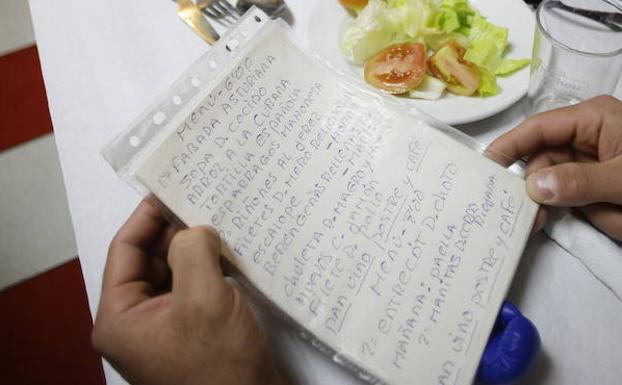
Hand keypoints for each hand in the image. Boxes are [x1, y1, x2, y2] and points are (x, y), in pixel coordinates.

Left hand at [92, 200, 285, 384]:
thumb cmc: (220, 364)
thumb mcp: (203, 299)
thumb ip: (192, 252)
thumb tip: (195, 231)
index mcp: (120, 319)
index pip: (125, 252)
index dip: (145, 217)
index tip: (167, 190)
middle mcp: (136, 323)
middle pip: (148, 261)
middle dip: (173, 232)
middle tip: (198, 202)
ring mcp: (165, 327)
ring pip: (173, 273)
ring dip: (192, 249)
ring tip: (215, 221)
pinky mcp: (192, 331)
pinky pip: (192, 288)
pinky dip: (206, 268)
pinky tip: (226, 252)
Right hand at [487, 95, 621, 240]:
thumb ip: (580, 181)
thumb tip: (533, 187)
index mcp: (593, 119)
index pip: (538, 128)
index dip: (509, 145)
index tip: (483, 168)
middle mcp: (586, 137)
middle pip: (540, 156)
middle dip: (530, 183)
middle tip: (521, 214)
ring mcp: (588, 163)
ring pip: (549, 180)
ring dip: (548, 203)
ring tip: (551, 223)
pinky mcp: (592, 185)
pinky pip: (564, 195)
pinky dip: (559, 211)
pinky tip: (555, 222)